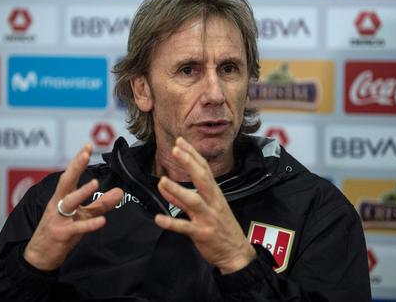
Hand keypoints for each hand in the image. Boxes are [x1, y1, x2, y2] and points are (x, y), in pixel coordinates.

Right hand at [24, 143, 122, 270]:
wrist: (39, 256)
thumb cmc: (61, 231)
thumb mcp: (82, 215)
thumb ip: (101, 204)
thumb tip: (120, 192)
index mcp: (61, 197)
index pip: (70, 175)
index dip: (78, 160)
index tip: (88, 145)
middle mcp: (58, 204)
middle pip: (66, 182)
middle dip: (75, 166)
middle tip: (85, 153)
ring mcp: (58, 218)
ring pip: (69, 202)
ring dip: (81, 192)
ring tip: (95, 182)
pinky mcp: (62, 234)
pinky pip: (77, 227)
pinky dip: (89, 224)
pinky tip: (102, 221)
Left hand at [154, 137, 255, 273]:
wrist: (236, 254)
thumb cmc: (221, 228)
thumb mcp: (206, 209)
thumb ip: (183, 198)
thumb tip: (164, 186)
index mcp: (215, 194)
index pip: (204, 169)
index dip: (192, 155)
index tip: (180, 141)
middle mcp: (213, 202)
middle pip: (202, 178)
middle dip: (189, 163)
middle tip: (175, 149)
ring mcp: (208, 218)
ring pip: (193, 201)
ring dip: (177, 191)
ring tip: (163, 181)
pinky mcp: (202, 234)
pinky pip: (185, 228)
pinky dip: (171, 223)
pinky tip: (158, 219)